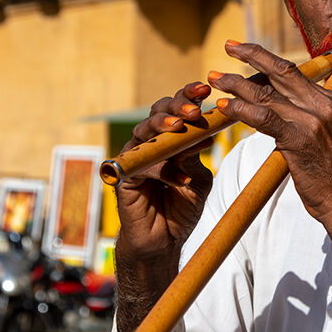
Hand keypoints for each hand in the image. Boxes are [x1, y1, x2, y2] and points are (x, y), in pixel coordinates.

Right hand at [113, 82, 214, 331]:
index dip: (189, 95)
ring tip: (180, 125)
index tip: (206, 89)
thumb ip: (196, 155)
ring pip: (145, 131)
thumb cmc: (182, 207)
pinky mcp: (124, 176)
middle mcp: (151, 142)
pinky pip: (142, 165)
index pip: (178, 108)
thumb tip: (203, 132)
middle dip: (176, 105)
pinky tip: (182, 177)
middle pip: (158, 111)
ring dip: (163, 125)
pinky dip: (163, 170)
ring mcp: (135, 157)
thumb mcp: (198, 179)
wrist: (164, 241)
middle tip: (193, 109)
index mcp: (171, 137)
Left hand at [212, 40, 331, 321]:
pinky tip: (225, 106)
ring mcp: (314, 120)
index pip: (295, 74)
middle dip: (251, 55)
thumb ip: (311, 122)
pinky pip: (264, 118)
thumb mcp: (331, 140)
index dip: (268, 60)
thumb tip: (282, 115)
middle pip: (282, 71)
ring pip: (268, 93)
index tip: (247, 50)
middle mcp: (326, 105)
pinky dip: (242, 109)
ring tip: (214, 78)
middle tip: (228, 46)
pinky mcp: (300, 139)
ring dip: (236, 83)